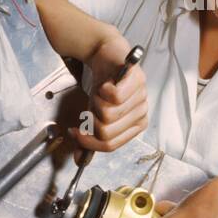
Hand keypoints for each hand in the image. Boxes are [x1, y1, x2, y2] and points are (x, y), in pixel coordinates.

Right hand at [71, 32, 148, 151]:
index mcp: (135, 126)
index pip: (110, 146)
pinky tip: (105, 84)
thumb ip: (88, 138)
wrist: (107, 57)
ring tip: (100, 94)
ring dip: (95, 102)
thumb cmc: (104, 87)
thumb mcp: (93, 115)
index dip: (88, 142)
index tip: (76, 132)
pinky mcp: (137, 80)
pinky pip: (114, 96)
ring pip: (108, 115)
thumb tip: (79, 160)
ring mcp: (141, 96)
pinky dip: (102, 90)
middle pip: (106, 132)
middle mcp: (141, 113)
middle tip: (91, 106)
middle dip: (90, 120)